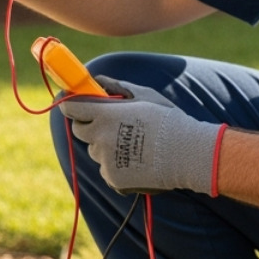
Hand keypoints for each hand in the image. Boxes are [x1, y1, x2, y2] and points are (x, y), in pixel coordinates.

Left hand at [57, 77, 222, 194]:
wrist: (187, 154)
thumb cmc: (168, 120)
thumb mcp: (144, 95)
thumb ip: (116, 87)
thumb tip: (97, 79)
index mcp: (105, 115)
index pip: (72, 109)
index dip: (71, 105)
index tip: (73, 103)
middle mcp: (100, 138)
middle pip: (80, 131)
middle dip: (90, 125)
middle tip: (110, 123)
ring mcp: (105, 161)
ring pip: (96, 151)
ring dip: (106, 146)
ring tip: (134, 144)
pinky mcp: (113, 179)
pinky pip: (107, 169)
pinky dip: (116, 165)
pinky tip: (138, 160)